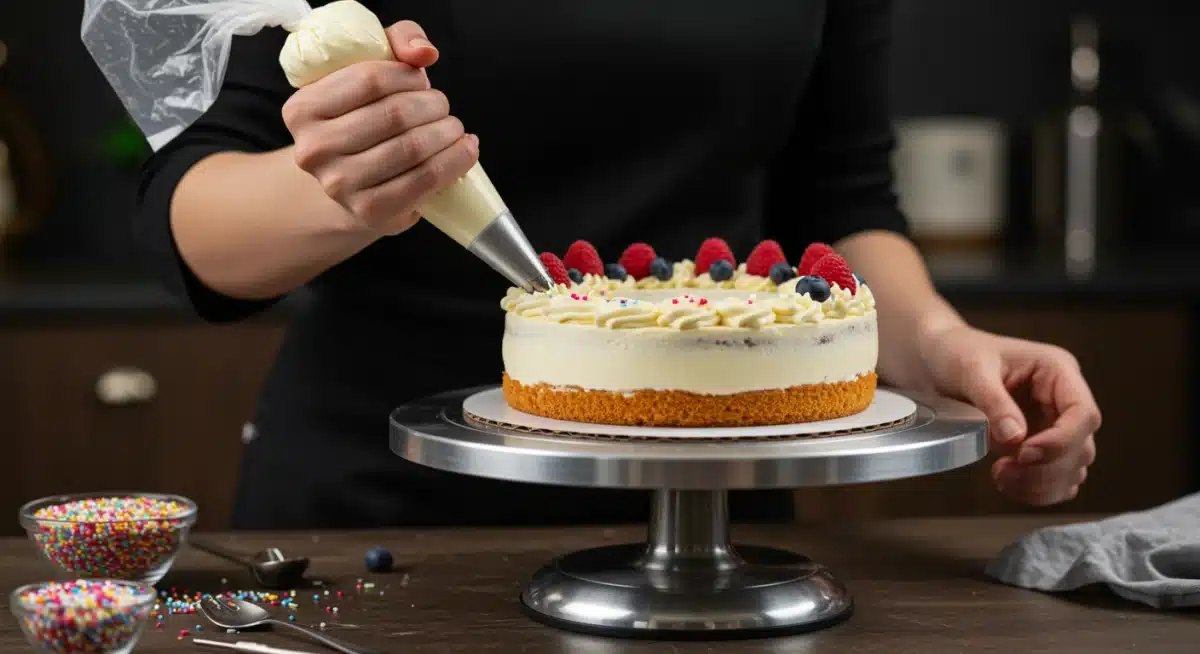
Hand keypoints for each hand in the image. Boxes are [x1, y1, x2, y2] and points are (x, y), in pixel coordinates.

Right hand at [281, 21, 478, 234]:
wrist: (348, 182)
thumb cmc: (361, 118)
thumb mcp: (368, 70)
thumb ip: (396, 43)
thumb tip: (424, 52)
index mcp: (302, 109)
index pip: (370, 79)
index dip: (408, 76)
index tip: (420, 80)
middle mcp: (313, 149)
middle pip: (395, 115)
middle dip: (433, 104)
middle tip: (442, 105)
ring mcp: (340, 185)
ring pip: (414, 147)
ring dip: (448, 132)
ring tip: (454, 127)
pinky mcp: (370, 211)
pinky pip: (425, 179)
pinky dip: (455, 161)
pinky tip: (464, 150)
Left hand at [918, 323, 1100, 505]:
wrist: (935, 360)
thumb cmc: (956, 353)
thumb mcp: (971, 370)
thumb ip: (994, 402)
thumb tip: (1016, 438)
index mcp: (1057, 370)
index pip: (1082, 413)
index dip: (1061, 441)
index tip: (1024, 453)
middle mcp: (1062, 399)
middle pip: (1081, 447)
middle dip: (1045, 468)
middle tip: (1003, 470)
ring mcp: (1053, 424)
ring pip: (1071, 468)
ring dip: (1039, 483)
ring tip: (1000, 476)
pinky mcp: (1038, 446)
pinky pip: (1055, 479)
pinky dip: (1036, 490)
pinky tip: (1007, 483)